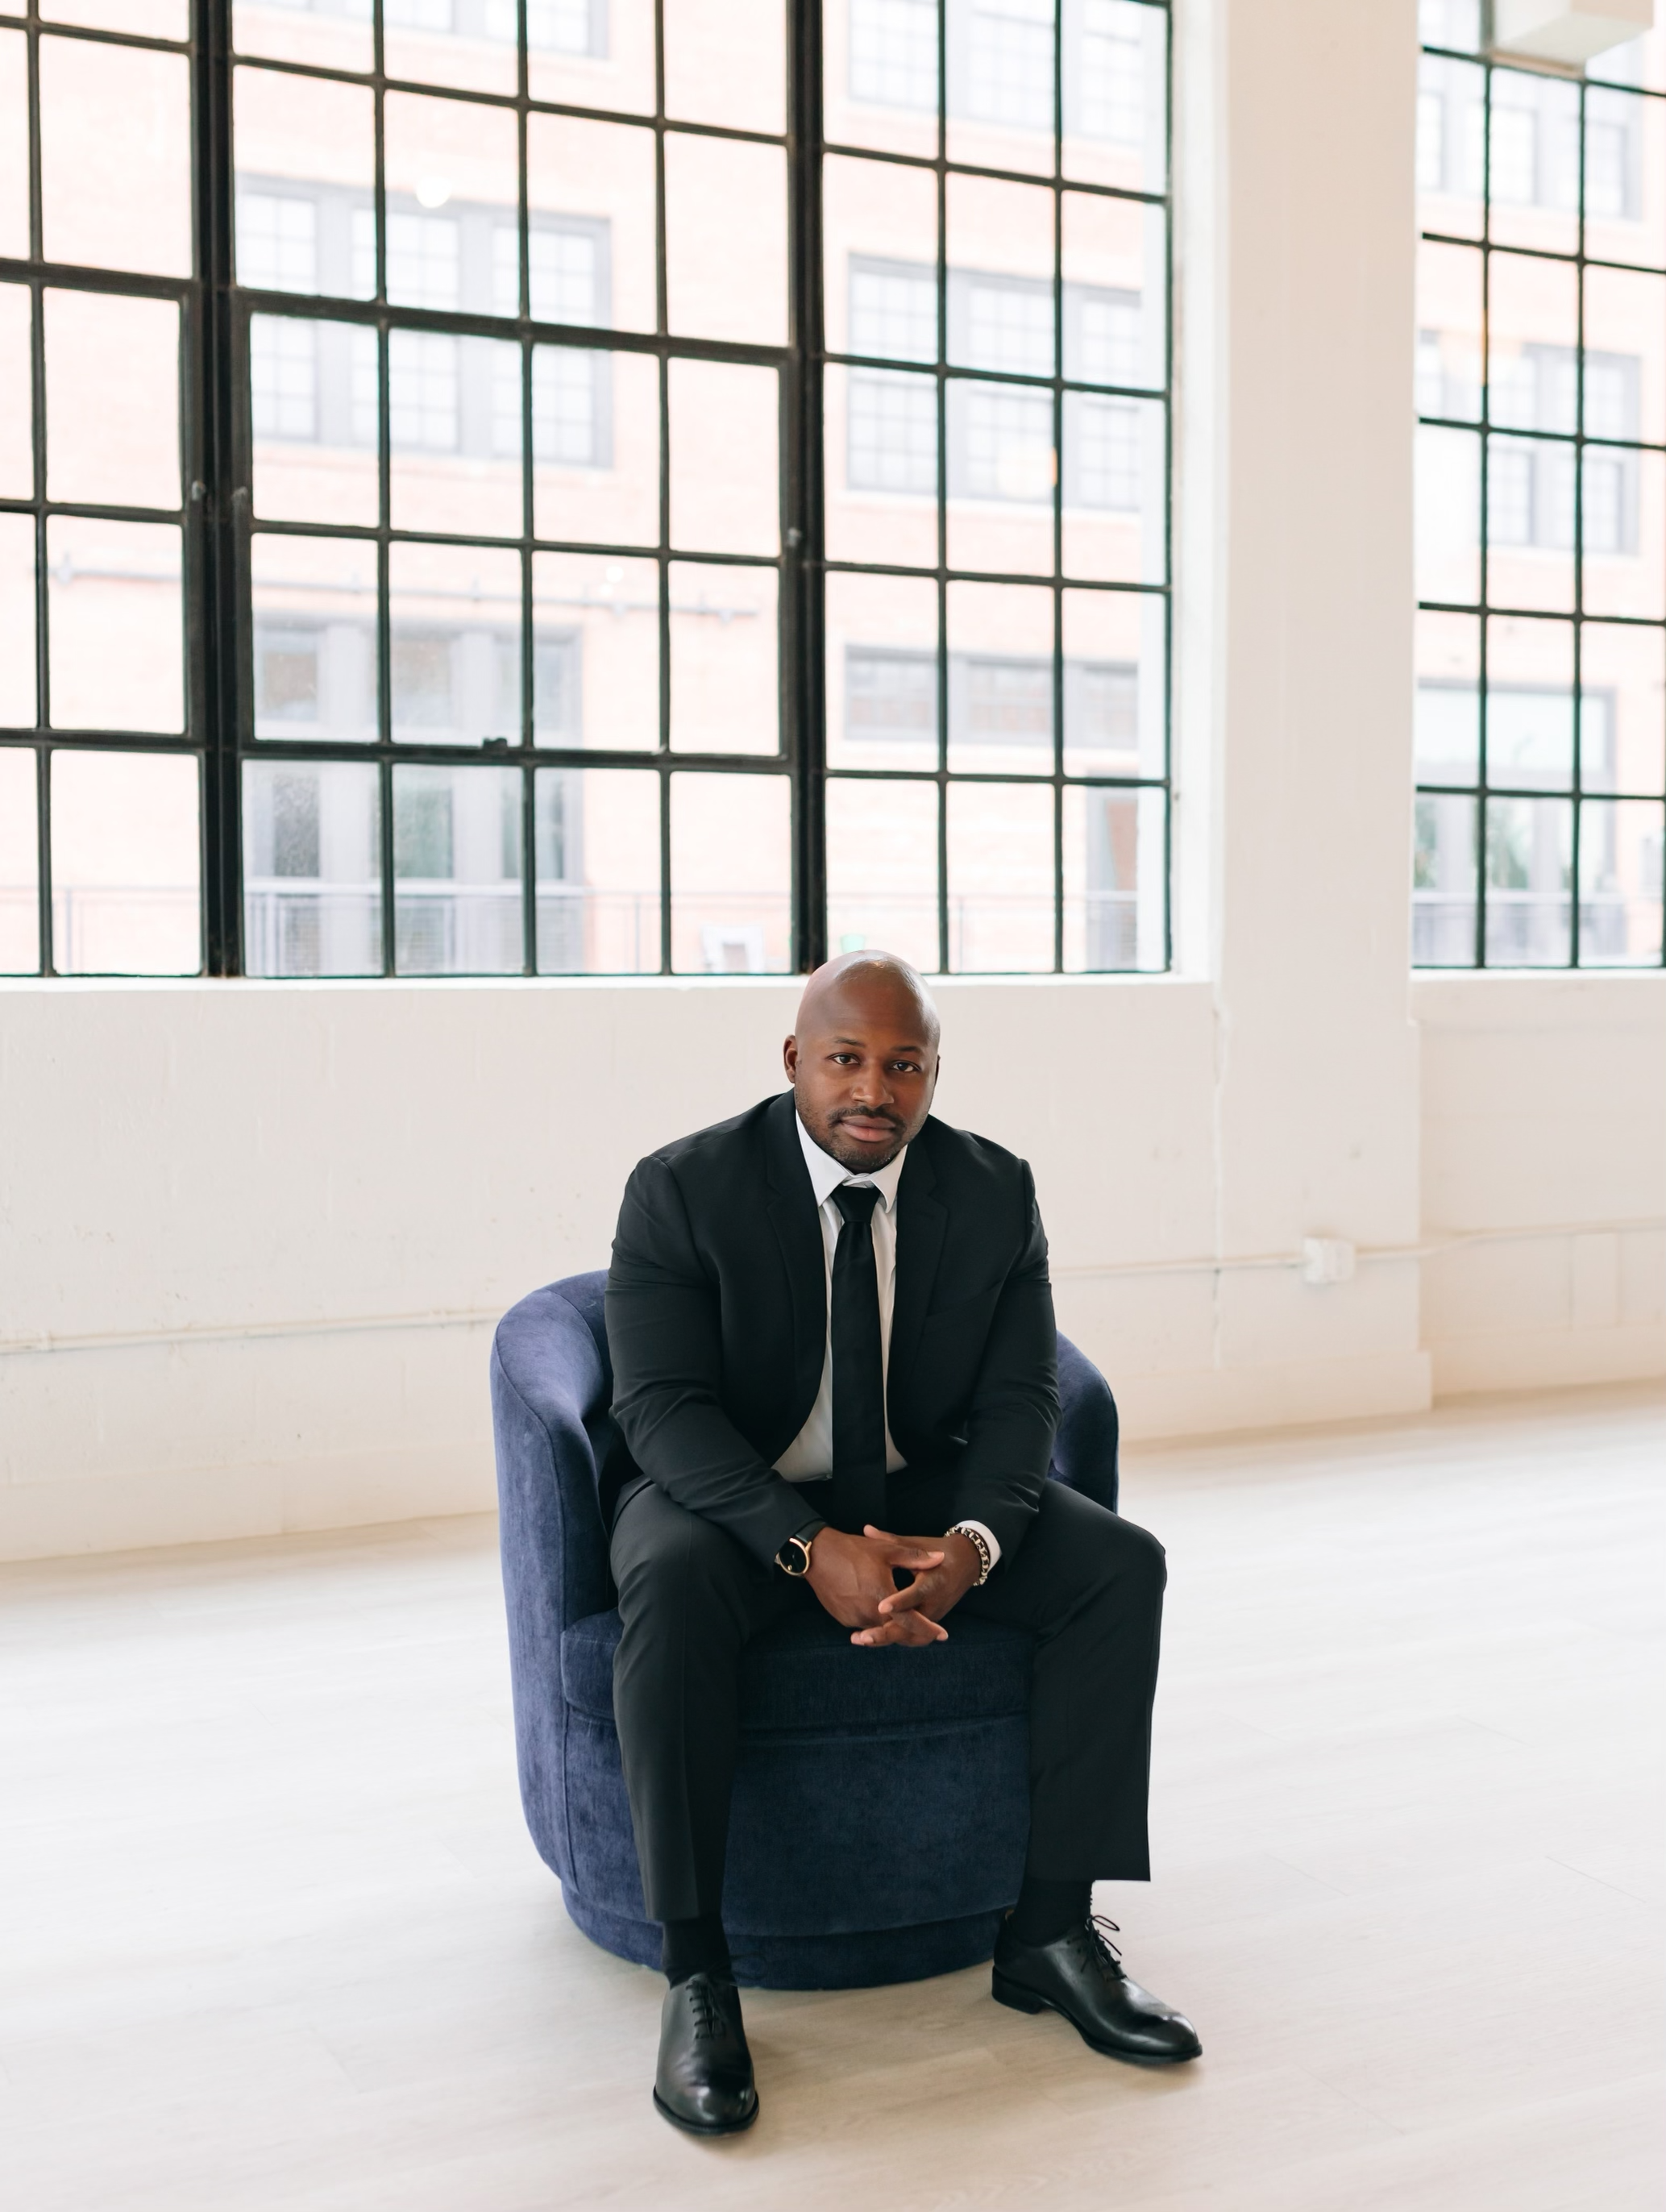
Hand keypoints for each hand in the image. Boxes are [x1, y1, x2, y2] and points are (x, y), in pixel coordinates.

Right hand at [805, 1527, 947, 1646]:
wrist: (816, 1555)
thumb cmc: (853, 1550)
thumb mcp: (887, 1551)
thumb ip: (915, 1557)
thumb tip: (939, 1558)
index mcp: (882, 1597)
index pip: (910, 1621)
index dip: (927, 1628)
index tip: (942, 1635)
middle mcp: (867, 1613)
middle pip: (895, 1629)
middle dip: (910, 1629)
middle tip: (925, 1627)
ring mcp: (853, 1618)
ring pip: (879, 1627)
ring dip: (890, 1623)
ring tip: (899, 1614)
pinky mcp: (842, 1618)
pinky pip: (864, 1623)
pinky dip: (874, 1619)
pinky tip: (877, 1606)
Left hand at [856, 1527, 981, 1647]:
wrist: (967, 1563)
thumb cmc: (939, 1550)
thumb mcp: (917, 1544)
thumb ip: (890, 1541)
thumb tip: (866, 1530)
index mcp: (933, 1582)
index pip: (915, 1596)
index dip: (898, 1603)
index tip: (880, 1607)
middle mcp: (935, 1603)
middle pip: (911, 1625)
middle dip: (886, 1633)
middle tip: (861, 1637)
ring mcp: (934, 1615)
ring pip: (910, 1635)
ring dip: (887, 1639)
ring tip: (860, 1639)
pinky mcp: (932, 1622)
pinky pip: (913, 1635)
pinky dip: (895, 1638)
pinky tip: (873, 1639)